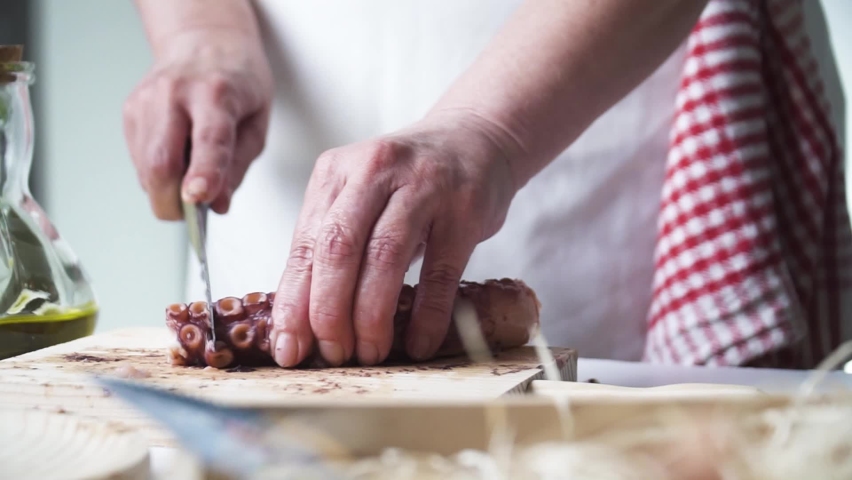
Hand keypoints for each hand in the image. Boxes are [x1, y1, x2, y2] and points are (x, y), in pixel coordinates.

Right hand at [123, 29, 273, 218]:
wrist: (204, 41)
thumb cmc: (238, 82)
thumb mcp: (257, 123)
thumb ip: (238, 166)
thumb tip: (216, 204)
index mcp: (216, 93)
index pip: (208, 139)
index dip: (203, 173)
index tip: (197, 199)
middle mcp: (175, 93)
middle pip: (161, 161)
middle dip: (172, 202)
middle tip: (190, 216)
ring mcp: (147, 101)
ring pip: (145, 167)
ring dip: (165, 190)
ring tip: (190, 175)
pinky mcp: (131, 111)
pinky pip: (139, 160)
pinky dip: (157, 174)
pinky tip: (177, 158)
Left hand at [268, 111, 522, 366]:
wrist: (476, 139)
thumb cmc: (409, 182)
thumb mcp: (361, 196)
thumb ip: (333, 245)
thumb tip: (303, 321)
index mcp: (335, 173)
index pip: (306, 245)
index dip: (294, 302)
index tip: (289, 347)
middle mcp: (375, 172)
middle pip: (339, 249)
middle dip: (329, 312)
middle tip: (332, 354)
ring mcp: (423, 187)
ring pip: (385, 257)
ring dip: (371, 315)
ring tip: (369, 353)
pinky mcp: (464, 209)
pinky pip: (441, 271)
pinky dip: (427, 314)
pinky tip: (419, 343)